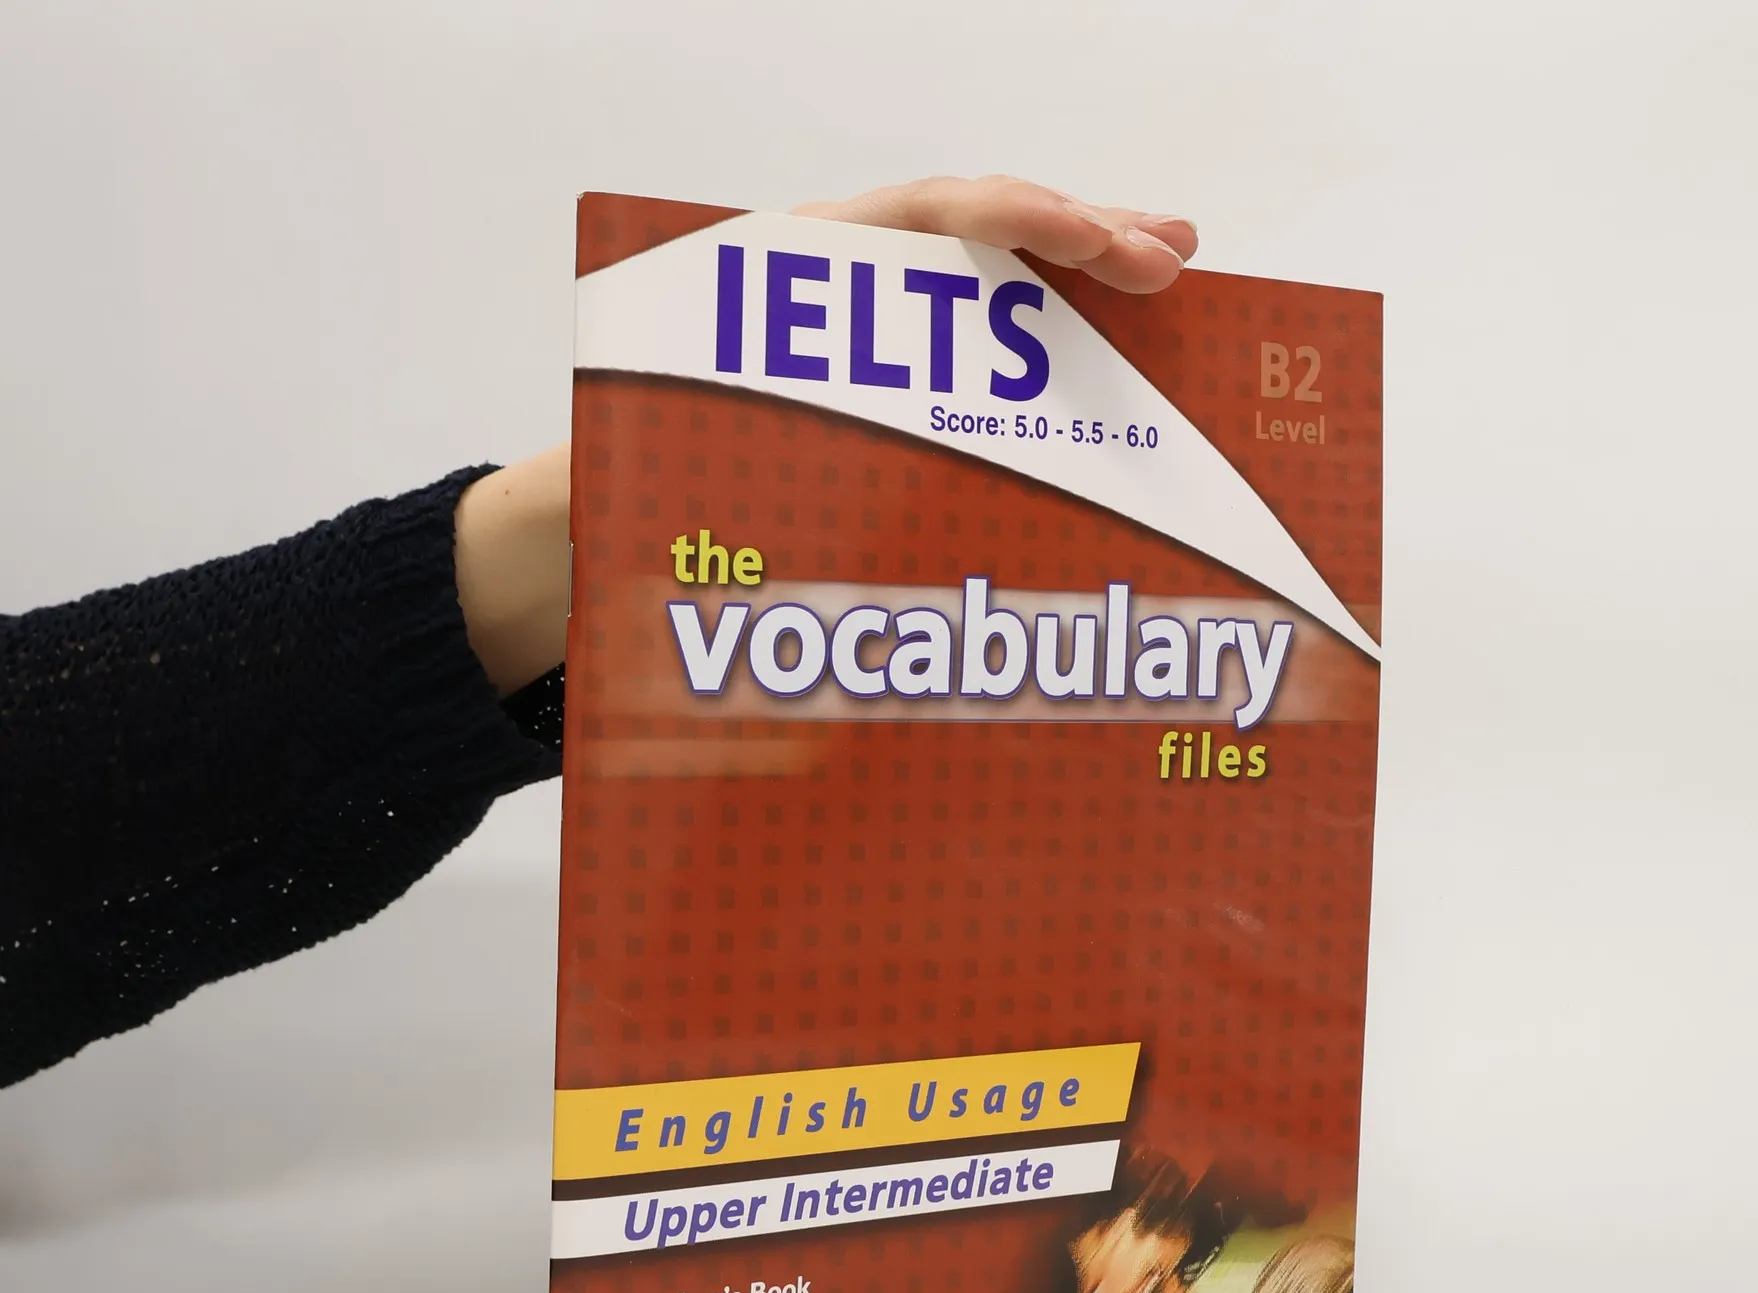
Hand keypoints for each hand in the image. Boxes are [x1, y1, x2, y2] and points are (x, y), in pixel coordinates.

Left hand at [456, 176, 1197, 694]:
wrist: (584, 510)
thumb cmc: (625, 504)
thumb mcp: (671, 490)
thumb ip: (744, 515)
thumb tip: (825, 608)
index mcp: (782, 285)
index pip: (922, 218)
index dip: (1018, 223)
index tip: (1098, 246)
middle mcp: (832, 288)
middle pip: (972, 230)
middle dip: (1079, 238)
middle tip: (1172, 261)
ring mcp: (860, 325)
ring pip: (981, 273)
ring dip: (1078, 272)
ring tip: (1170, 273)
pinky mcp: (876, 368)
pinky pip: (967, 326)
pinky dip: (1041, 324)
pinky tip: (1106, 335)